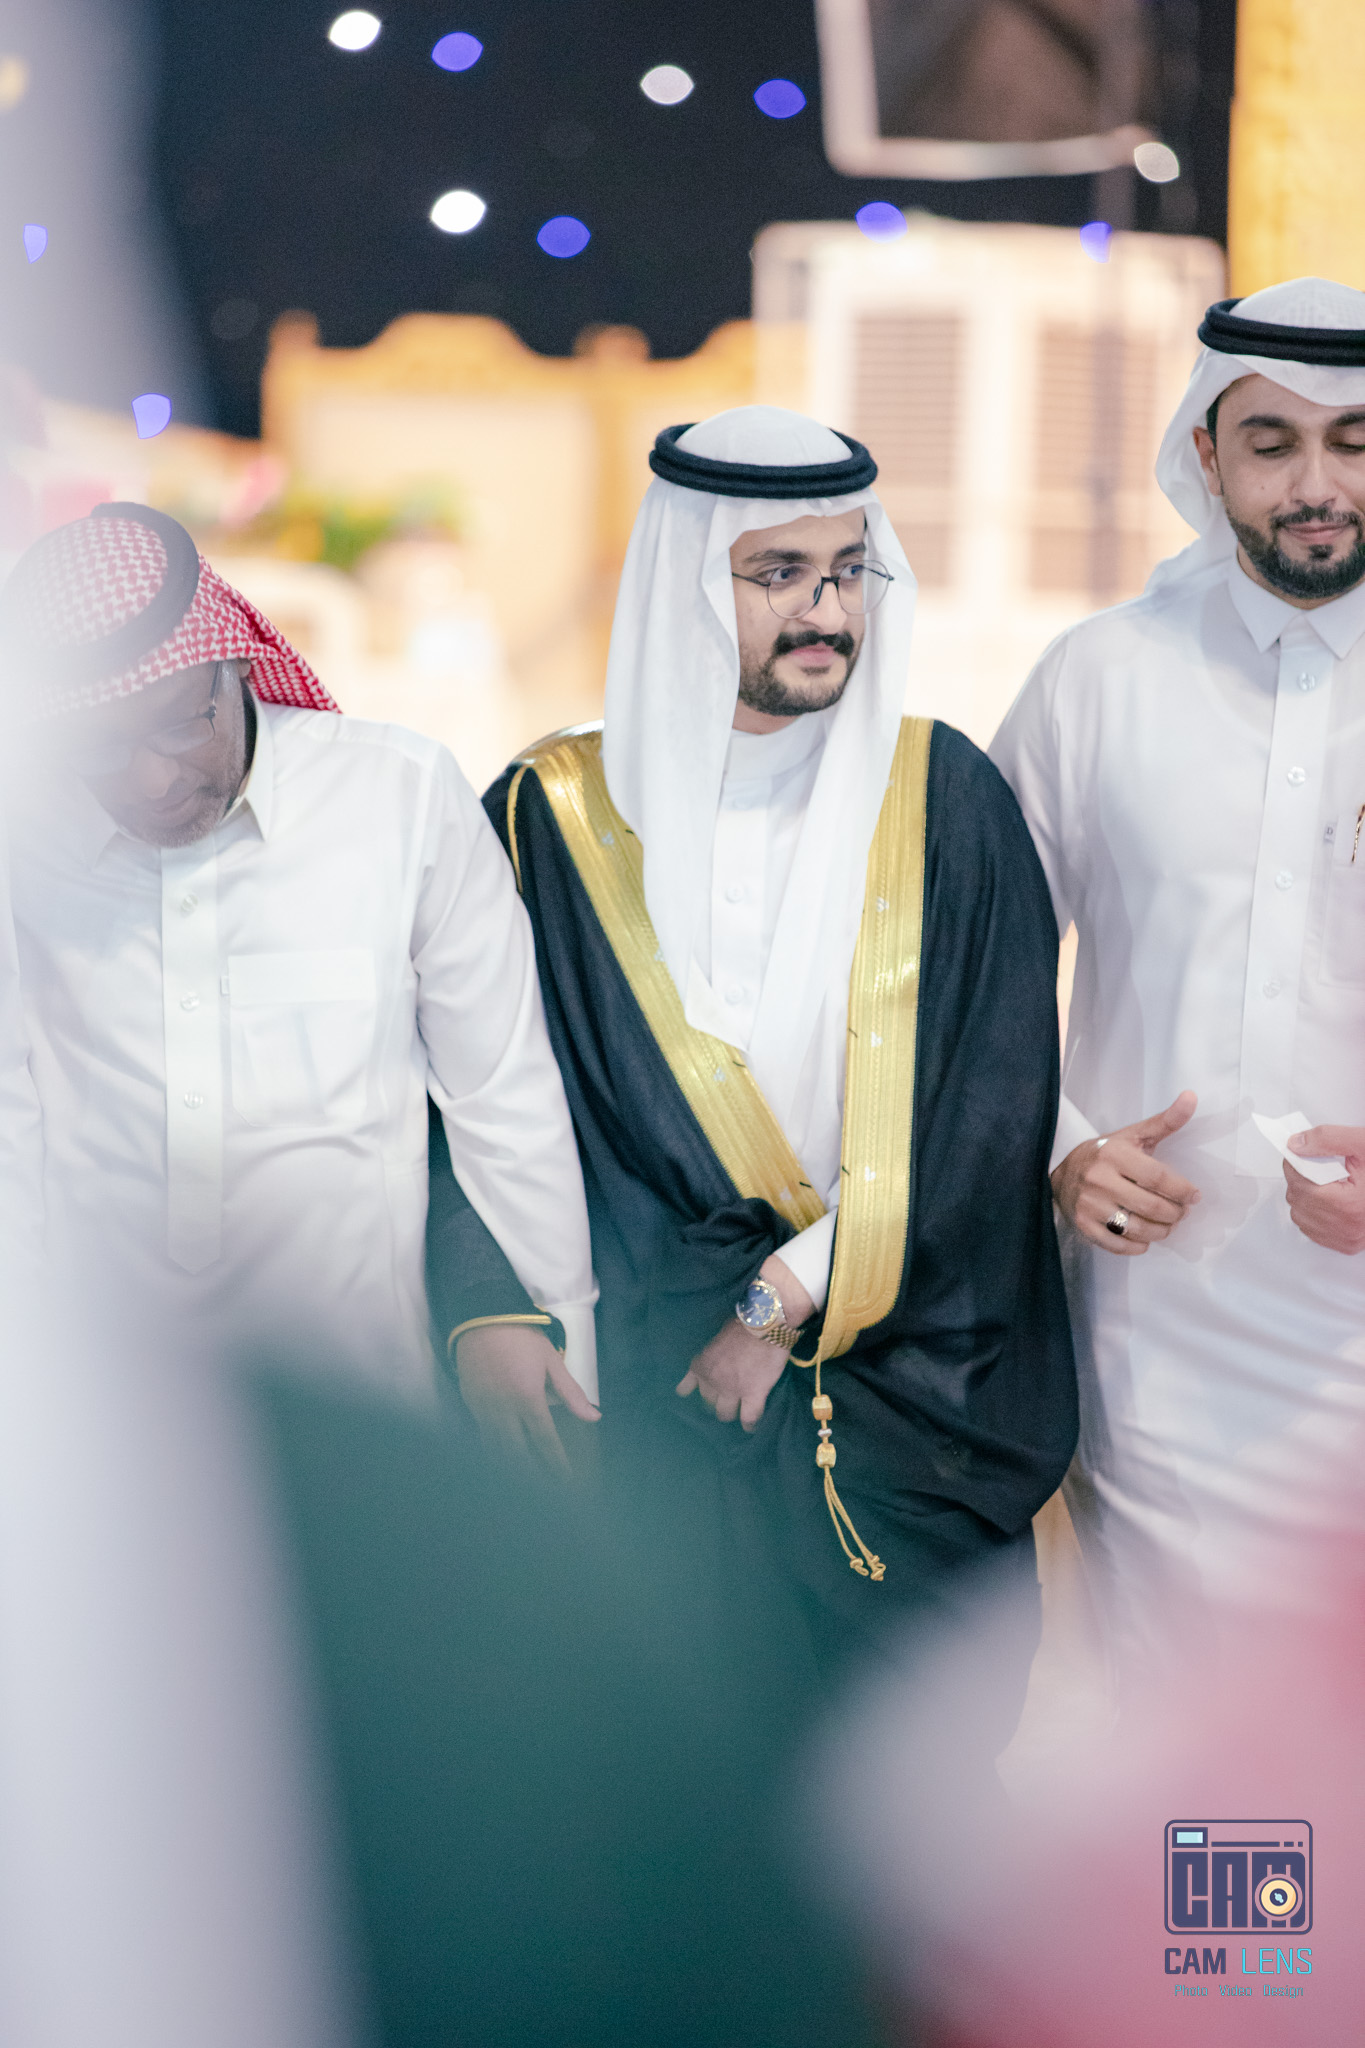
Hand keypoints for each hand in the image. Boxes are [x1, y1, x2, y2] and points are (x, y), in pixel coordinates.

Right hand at [455, 1323, 598, 1472]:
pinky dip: (494, 1451)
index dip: (556, 1464)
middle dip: (532, 1476)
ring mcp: (483, 1408)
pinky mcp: (470, 1404)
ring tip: (526, 1483)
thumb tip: (594, 1416)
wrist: (481, 1316)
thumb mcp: (552, 1360)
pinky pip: (482, 1436)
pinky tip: (504, 1458)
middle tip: (546, 1491)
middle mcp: (503, 1409)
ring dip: (511, 1468)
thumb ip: (571, 1393)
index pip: (544, 1440)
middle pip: (517, 1454)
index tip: (566, 1481)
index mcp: (527, 1398)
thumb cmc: (522, 1336)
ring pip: (495, 1450)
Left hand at [675, 1254, 813, 1432]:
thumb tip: (715, 1359)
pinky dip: (749, 1424)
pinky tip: (750, 1428)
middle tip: (721, 1401)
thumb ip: (711, 1354)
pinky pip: (749, 1418)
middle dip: (713, 1403)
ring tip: (735, 1414)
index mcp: (700, 1365)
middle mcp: (712, 1381)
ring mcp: (732, 1390)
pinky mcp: (754, 1394)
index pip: (687, 1388)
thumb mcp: (715, 1338)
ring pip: (725, 1414)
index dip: (693, 1393)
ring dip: (728, 1414)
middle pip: (707, 1403)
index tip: (696, 1396)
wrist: (764, 1322)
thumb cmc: (740, 1323)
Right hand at [1051, 1091, 1199, 1255]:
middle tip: (1181, 1212)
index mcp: (1114, 1155)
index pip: (1158, 1178)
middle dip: (1175, 1214)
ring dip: (1161, 1231)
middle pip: (1151, 1207)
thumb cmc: (1105, 1153)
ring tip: (1167, 1225)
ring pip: (1138, 1229)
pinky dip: (1138, 1245)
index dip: (1182, 1190)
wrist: (1059, 1170)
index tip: (1194, 1196)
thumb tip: (1191, 1097)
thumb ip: (1165, 1121)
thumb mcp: (1132, 1135)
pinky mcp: (1083, 1225)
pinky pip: (1119, 1245)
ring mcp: (1090, 1205)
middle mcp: (1100, 1180)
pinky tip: (1144, 1237)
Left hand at [1284, 1126, 1364, 1253]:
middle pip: (1298, 1198)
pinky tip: (1331, 1198)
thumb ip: (1329, 1139)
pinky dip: (1314, 1212)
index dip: (1297, 1163)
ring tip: (1328, 1182)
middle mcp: (1346, 1227)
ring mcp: (1345, 1239)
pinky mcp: (1346, 1245)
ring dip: (1306, 1195)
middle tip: (1321, 1166)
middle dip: (1302, 1178)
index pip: (1299, 1181)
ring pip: (1300, 1214)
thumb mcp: (1363, 1144)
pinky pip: (1311, 1228)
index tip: (1301, 1153)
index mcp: (1348, 1204)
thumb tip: (1297, 1145)